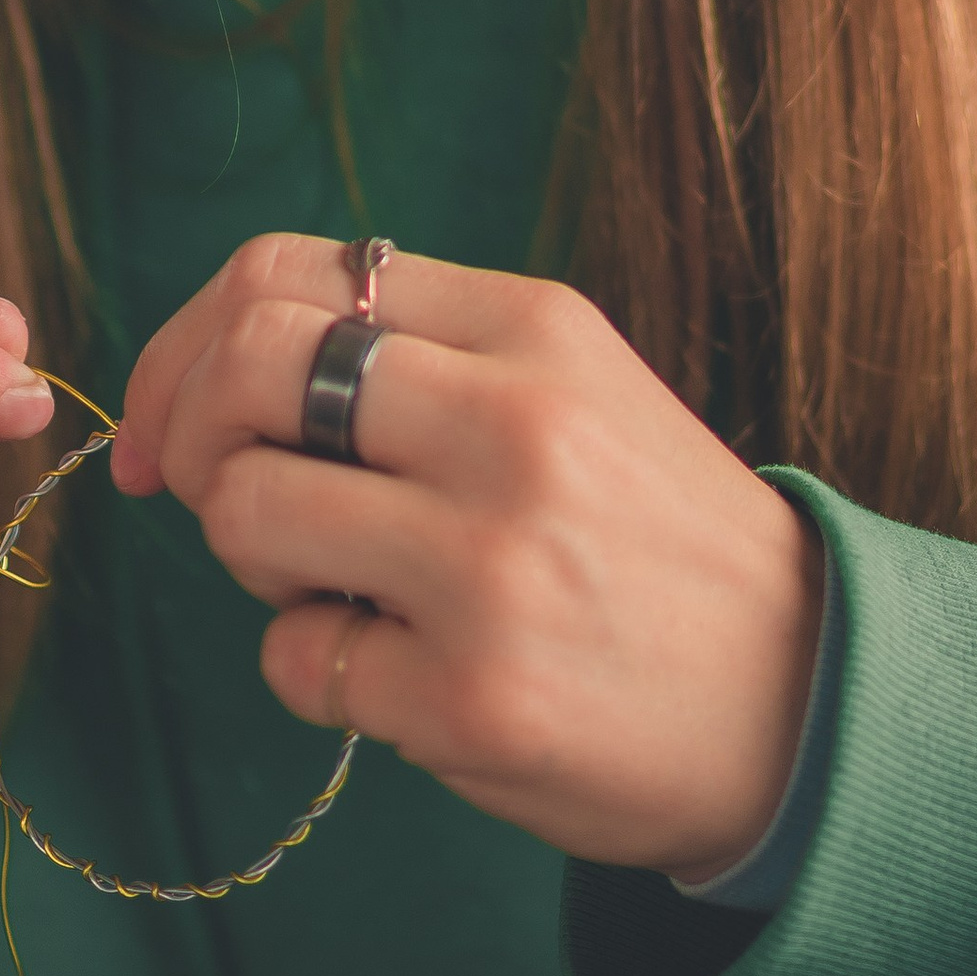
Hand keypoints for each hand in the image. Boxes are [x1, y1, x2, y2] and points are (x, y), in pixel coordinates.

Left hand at [114, 236, 821, 875]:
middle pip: (245, 367)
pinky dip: (317, 670)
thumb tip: (208, 372)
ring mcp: (490, 566)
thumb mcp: (573, 393)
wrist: (802, 703)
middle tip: (217, 497)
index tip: (174, 418)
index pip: (286, 272)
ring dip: (253, 561)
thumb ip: (419, 358)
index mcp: (534, 330)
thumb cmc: (654, 544)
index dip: (188, 343)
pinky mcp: (472, 698)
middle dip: (190, 435)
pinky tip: (405, 677)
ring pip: (246, 514)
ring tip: (340, 589)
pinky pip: (295, 660)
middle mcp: (513, 427)